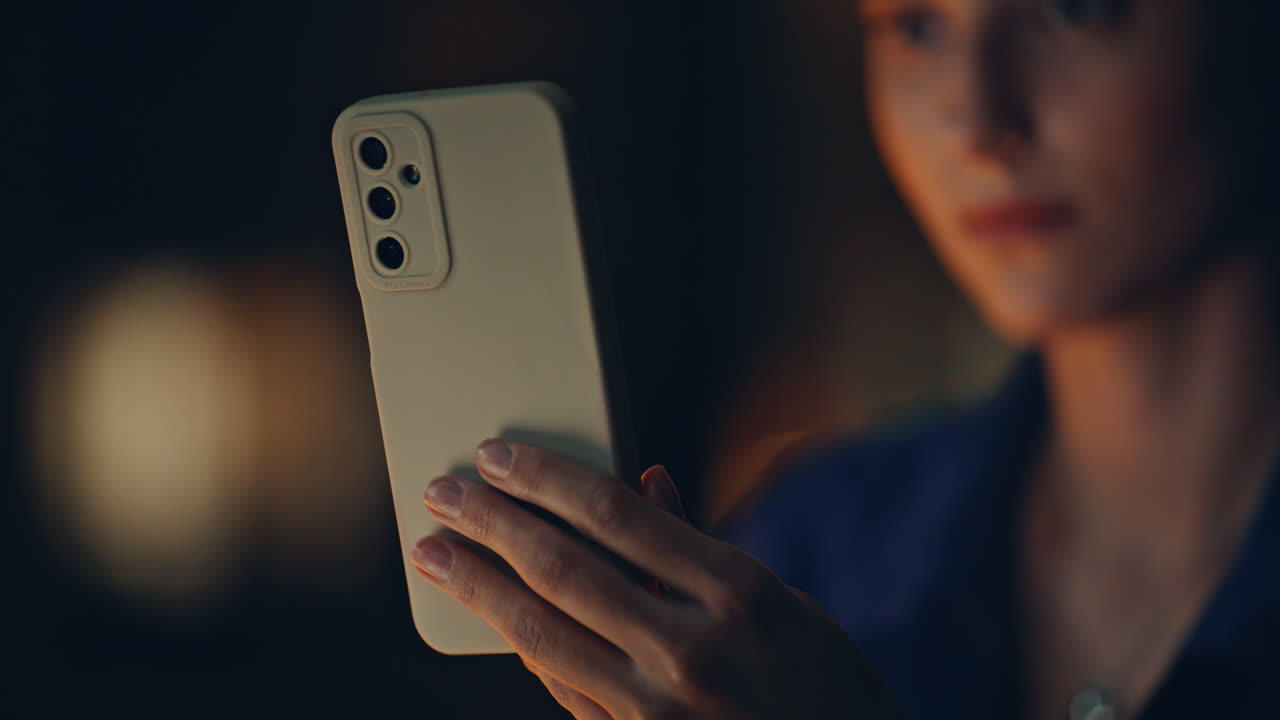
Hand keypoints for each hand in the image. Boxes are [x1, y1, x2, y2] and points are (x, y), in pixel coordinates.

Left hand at [410, 439, 903, 718]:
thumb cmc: (825, 687)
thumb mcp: (784, 604)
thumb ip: (702, 547)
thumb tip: (644, 480)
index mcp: (738, 592)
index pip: (615, 514)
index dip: (545, 478)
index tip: (496, 455)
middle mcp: (693, 648)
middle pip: (564, 568)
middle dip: (491, 523)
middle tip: (441, 492)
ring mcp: (661, 710)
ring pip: (544, 635)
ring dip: (479, 588)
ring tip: (435, 554)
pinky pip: (565, 691)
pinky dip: (525, 650)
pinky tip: (493, 620)